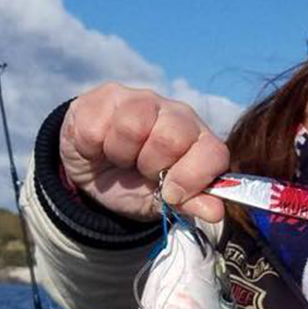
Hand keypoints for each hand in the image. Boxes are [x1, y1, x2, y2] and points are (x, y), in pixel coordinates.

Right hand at [58, 83, 230, 223]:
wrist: (94, 174)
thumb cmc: (136, 184)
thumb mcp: (162, 201)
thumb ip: (190, 203)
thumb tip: (214, 212)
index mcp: (199, 138)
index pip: (213, 152)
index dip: (193, 178)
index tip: (171, 193)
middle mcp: (175, 112)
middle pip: (171, 138)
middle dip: (151, 165)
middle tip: (142, 170)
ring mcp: (139, 98)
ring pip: (131, 126)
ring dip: (120, 154)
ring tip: (120, 156)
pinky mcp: (105, 95)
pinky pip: (96, 127)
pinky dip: (93, 148)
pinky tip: (98, 147)